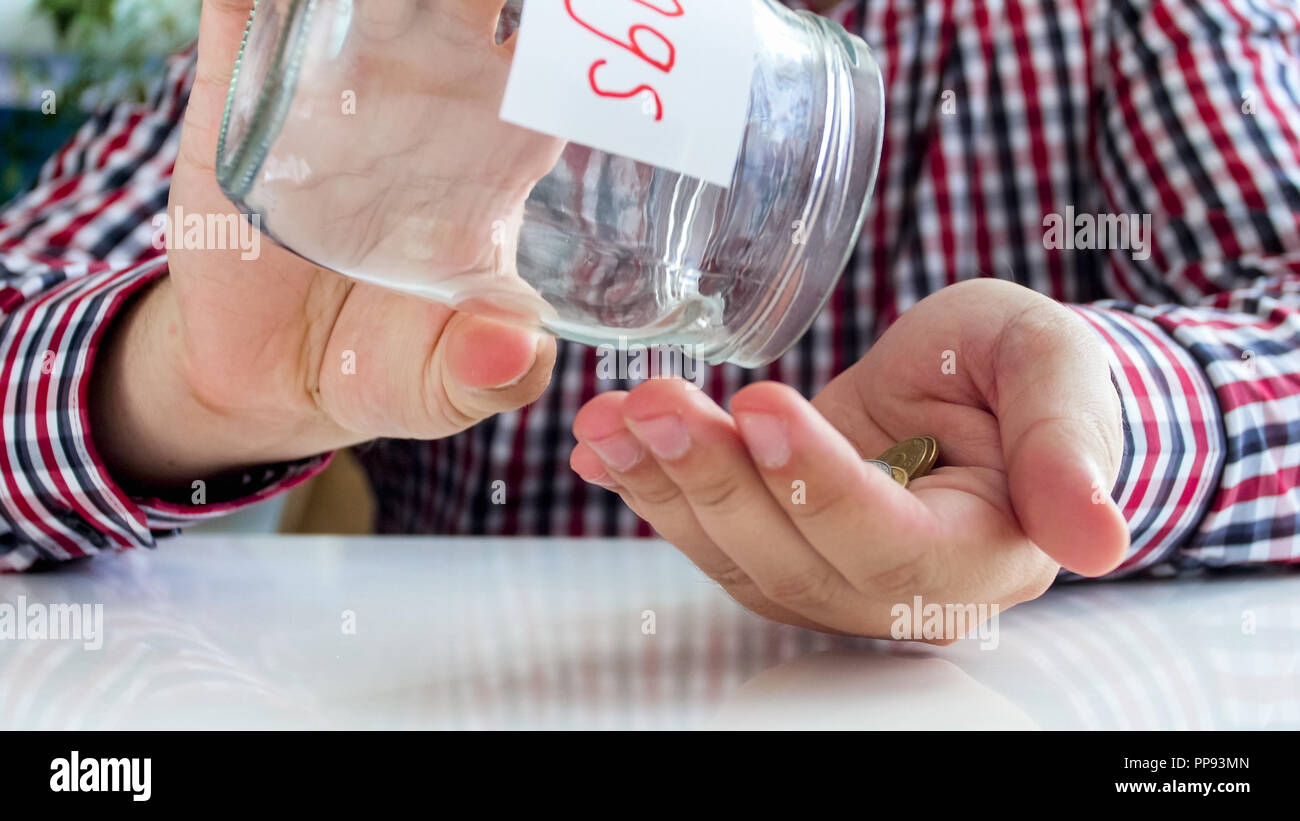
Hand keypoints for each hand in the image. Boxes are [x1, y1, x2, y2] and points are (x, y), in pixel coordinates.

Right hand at [92, 0, 558, 489]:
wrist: (266, 379)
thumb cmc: (383, 370)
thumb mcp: (445, 389)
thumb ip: (489, 374)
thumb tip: (515, 344)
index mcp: (491, 161)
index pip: (545, 71)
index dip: (568, 33)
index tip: (591, 16)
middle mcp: (422, 107)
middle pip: (463, 8)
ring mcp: (334, 94)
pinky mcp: (243, 99)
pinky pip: (248, 16)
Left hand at [569, 279, 1127, 637]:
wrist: (973, 386)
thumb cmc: (1017, 371)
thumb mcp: (1054, 371)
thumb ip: (1068, 447)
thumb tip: (1096, 538)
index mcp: (982, 550)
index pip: (892, 538)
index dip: (822, 482)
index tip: (764, 408)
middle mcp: (900, 587)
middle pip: (797, 560)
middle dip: (716, 482)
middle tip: (652, 404)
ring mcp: (832, 579)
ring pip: (738, 558)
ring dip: (665, 487)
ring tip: (608, 419)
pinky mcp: (781, 554)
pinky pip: (710, 538)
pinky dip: (651, 492)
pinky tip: (603, 448)